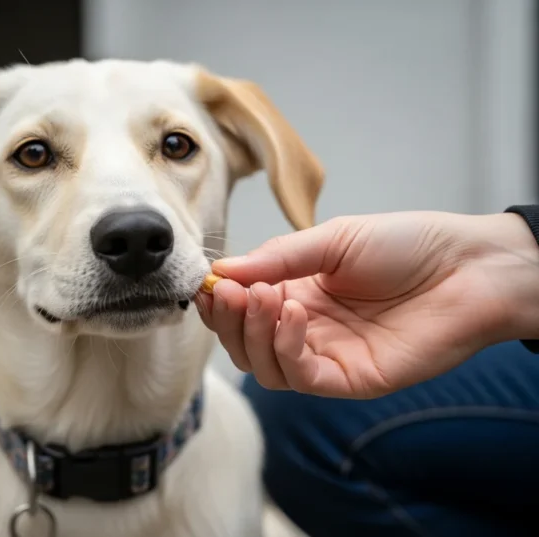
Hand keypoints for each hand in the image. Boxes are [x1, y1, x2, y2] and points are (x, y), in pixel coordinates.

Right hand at [197, 211, 538, 397]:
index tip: (206, 281)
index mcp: (297, 294)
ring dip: (251, 333)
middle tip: (226, 291)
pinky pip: (302, 377)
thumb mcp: (332, 239)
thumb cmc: (405, 245)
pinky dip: (286, 348)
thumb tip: (221, 269)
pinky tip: (293, 314)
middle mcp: (306, 329)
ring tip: (262, 297)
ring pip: (265, 367)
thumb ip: (277, 258)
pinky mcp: (350, 379)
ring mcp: (327, 356)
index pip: (242, 309)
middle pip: (244, 344)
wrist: (467, 266)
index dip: (219, 300)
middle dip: (227, 319)